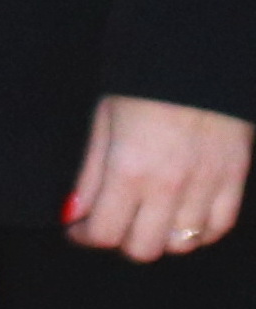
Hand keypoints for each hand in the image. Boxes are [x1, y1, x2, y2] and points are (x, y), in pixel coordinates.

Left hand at [65, 94, 252, 263]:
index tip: (79, 228)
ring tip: (149, 218)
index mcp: (129, 171)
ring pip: (182, 244)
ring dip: (160, 238)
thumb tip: (73, 214)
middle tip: (113, 223)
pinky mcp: (235, 178)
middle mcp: (169, 186)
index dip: (85, 236)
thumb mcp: (102, 125)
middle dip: (121, 241)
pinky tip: (183, 217)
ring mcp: (206, 185)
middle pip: (144, 249)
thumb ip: (89, 176)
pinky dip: (199, 232)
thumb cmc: (142, 88)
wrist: (199, 59)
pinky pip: (219, 227)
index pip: (105, 233)